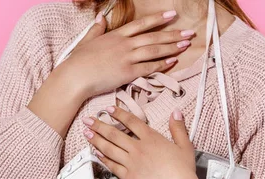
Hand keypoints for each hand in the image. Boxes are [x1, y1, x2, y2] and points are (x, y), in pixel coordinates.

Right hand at [56, 10, 195, 98]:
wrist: (75, 76)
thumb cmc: (78, 61)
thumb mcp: (87, 40)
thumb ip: (96, 28)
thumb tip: (100, 17)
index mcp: (115, 35)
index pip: (141, 24)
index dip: (158, 19)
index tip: (171, 15)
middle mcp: (124, 44)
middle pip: (153, 37)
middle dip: (173, 34)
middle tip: (189, 32)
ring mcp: (126, 58)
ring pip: (154, 50)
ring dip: (172, 47)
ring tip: (186, 44)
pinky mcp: (127, 73)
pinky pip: (148, 67)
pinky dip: (162, 64)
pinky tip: (173, 61)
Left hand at [82, 106, 205, 178]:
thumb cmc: (183, 170)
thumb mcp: (185, 146)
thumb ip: (178, 128)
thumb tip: (176, 112)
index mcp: (151, 138)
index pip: (131, 122)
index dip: (119, 114)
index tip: (108, 109)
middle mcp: (138, 148)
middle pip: (114, 134)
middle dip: (99, 125)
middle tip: (87, 120)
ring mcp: (131, 163)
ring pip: (109, 148)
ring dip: (96, 140)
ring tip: (86, 133)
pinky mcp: (128, 177)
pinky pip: (112, 165)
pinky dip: (102, 158)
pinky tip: (95, 153)